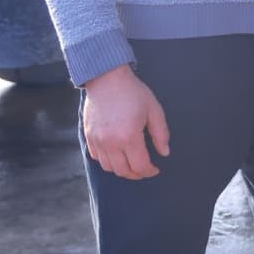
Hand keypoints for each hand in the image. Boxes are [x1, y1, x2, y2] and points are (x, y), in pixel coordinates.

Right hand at [82, 64, 170, 180]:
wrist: (106, 79)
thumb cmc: (133, 93)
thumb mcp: (154, 110)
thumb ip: (161, 134)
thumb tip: (165, 153)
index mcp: (129, 137)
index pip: (140, 166)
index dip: (150, 171)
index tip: (155, 169)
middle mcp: (111, 143)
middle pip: (123, 171)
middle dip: (137, 174)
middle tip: (145, 169)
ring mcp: (97, 140)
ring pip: (109, 167)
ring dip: (122, 169)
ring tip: (132, 163)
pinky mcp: (88, 136)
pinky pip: (97, 157)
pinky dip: (108, 161)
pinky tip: (117, 154)